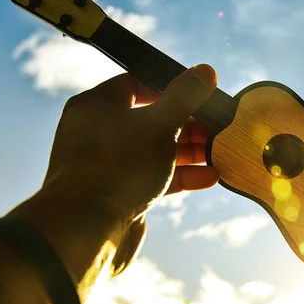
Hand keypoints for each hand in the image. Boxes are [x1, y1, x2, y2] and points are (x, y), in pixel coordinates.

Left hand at [40, 64, 218, 274]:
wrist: (85, 232)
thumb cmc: (118, 168)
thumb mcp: (159, 124)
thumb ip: (184, 97)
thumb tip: (206, 71)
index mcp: (97, 107)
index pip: (136, 84)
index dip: (170, 87)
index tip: (200, 95)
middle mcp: (99, 133)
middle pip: (150, 119)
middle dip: (187, 124)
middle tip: (216, 127)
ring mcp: (109, 165)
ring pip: (155, 150)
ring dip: (188, 151)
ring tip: (217, 151)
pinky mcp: (120, 193)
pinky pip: (154, 177)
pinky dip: (180, 175)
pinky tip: (209, 177)